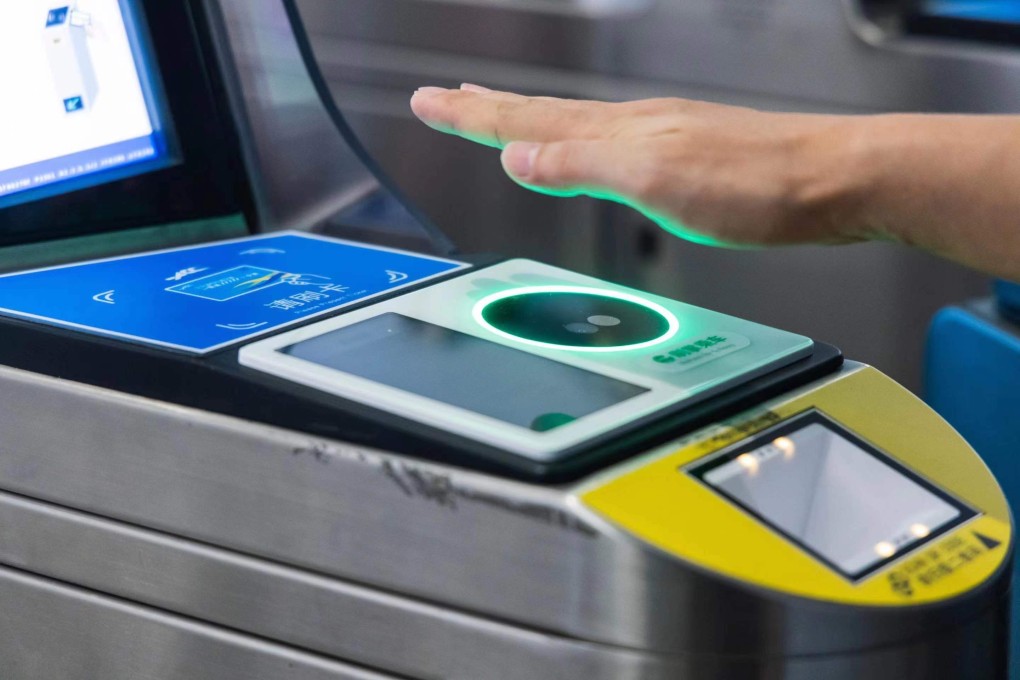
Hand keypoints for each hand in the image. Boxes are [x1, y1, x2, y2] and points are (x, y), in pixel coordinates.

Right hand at [410, 84, 868, 247]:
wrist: (835, 179)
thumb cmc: (757, 184)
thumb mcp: (657, 182)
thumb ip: (584, 168)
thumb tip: (517, 158)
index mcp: (618, 134)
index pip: (527, 122)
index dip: (473, 116)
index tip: (430, 101)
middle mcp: (633, 127)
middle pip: (543, 115)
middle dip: (486, 108)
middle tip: (446, 98)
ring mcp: (659, 137)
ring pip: (574, 126)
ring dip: (527, 121)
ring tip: (499, 115)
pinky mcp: (684, 155)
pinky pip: (607, 143)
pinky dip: (575, 143)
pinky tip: (584, 151)